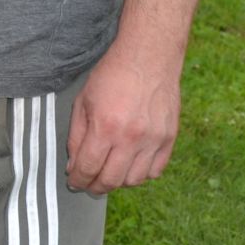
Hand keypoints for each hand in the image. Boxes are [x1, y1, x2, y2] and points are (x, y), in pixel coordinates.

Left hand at [64, 46, 180, 195]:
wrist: (148, 57)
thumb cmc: (112, 76)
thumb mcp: (83, 101)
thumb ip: (76, 136)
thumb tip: (74, 164)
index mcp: (106, 127)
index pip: (88, 167)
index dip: (78, 179)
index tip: (74, 181)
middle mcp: (131, 138)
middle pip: (111, 180)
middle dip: (95, 187)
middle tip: (89, 184)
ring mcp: (153, 140)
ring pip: (134, 180)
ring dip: (118, 182)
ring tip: (109, 172)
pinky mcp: (169, 138)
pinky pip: (156, 171)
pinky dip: (141, 174)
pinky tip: (131, 165)